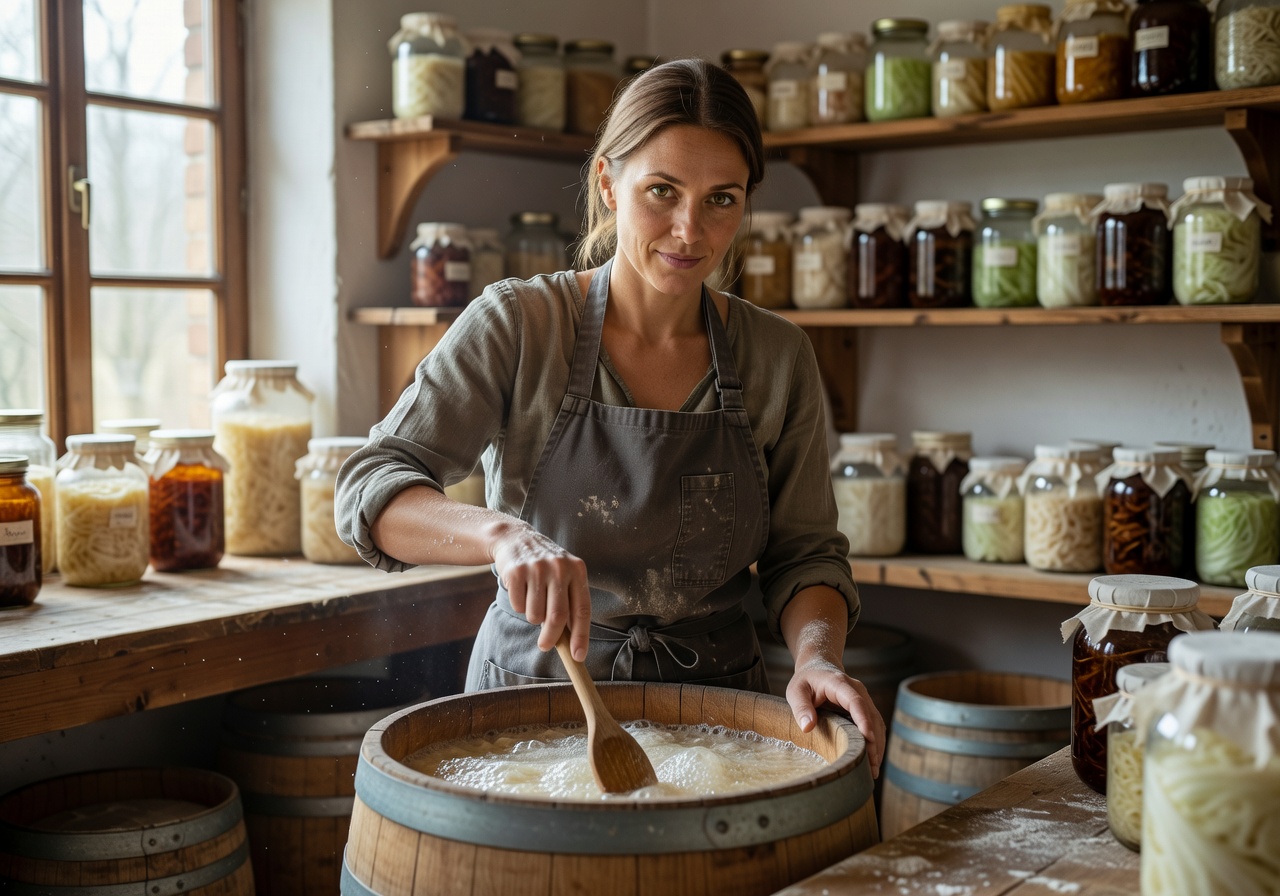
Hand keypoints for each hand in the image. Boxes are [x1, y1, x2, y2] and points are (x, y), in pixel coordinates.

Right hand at [491, 524, 591, 661]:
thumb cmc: (545, 566)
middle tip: (545, 646)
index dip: (582, 636)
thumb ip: (569, 602)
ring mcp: (537, 568)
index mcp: (577, 570)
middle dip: (551, 638)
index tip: (579, 656)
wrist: (516, 538)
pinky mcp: (516, 572)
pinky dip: (519, 606)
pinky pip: (518, 606)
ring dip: (533, 617)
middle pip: (558, 617)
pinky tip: (521, 590)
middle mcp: (559, 567)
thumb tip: (571, 642)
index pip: (582, 610)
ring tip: (533, 600)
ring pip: (536, 615)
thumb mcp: (564, 575)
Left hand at [786, 658, 885, 778]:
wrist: (819, 667)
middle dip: (873, 742)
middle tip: (871, 768)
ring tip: (873, 771)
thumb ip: (801, 707)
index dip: (863, 720)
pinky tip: (872, 761)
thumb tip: (807, 727)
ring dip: (877, 746)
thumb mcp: (796, 691)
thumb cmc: (806, 681)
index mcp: (840, 684)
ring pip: (877, 723)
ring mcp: (865, 699)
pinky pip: (875, 726)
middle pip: (871, 716)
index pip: (856, 702)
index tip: (868, 738)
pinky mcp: (866, 709)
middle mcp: (858, 691)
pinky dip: (876, 743)